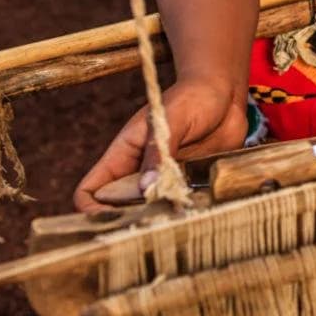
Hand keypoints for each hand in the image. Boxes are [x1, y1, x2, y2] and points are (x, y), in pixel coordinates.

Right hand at [73, 79, 247, 210]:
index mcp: (123, 154)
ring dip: (161, 219)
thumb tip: (147, 187)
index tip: (113, 220)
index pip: (91, 189)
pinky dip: (186, 212)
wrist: (225, 92)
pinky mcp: (189, 183)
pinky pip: (180, 206)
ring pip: (151, 212)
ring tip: (178, 217)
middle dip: (131, 220)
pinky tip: (199, 210)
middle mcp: (140, 171)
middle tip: (154, 223)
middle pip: (119, 208)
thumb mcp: (173, 119)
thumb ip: (160, 151)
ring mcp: (164, 179)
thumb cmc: (193, 97)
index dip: (92, 209)